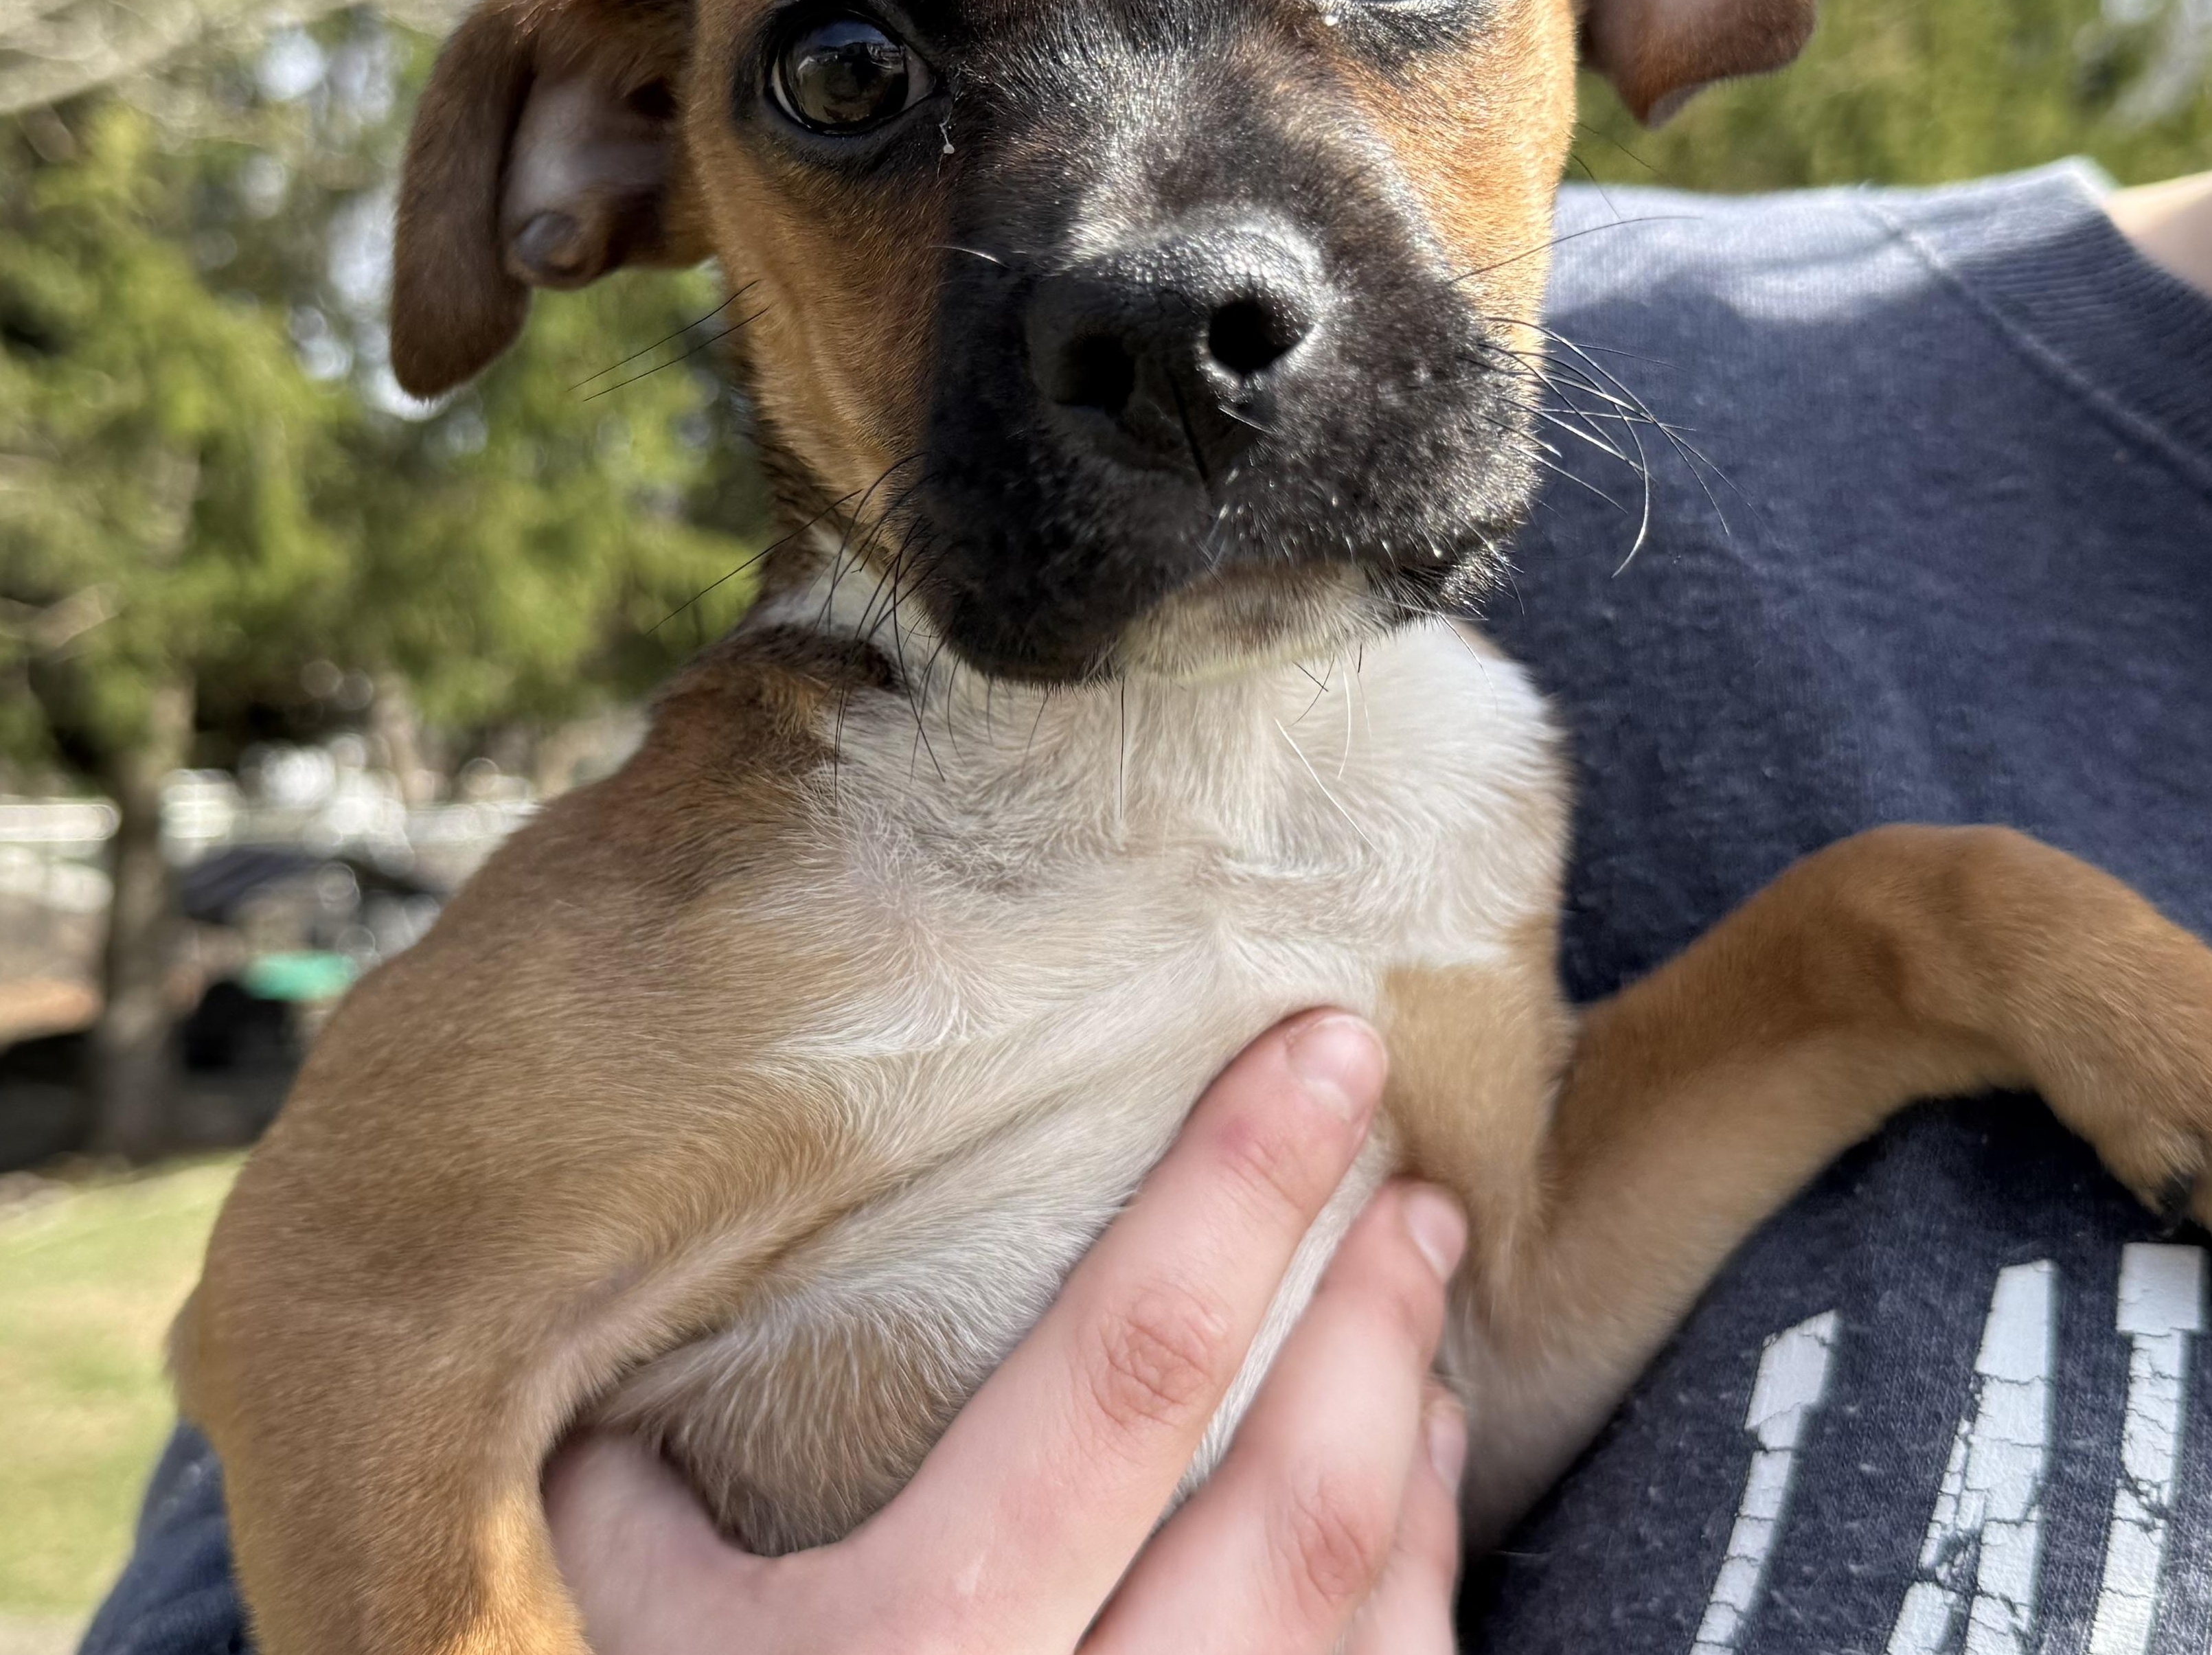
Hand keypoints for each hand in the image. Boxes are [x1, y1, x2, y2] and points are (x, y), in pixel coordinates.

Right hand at [544, 1010, 1469, 1653]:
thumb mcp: (598, 1631)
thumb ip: (638, 1489)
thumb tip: (673, 1313)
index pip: (1127, 1371)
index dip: (1237, 1189)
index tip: (1324, 1049)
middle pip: (1289, 1503)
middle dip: (1369, 1313)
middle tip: (1406, 1176)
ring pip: (1361, 1632)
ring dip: (1414, 1454)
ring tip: (1423, 1313)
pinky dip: (1412, 1608)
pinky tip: (1408, 1520)